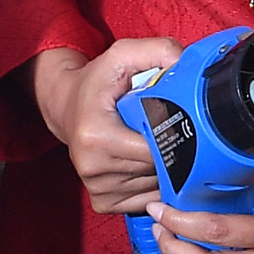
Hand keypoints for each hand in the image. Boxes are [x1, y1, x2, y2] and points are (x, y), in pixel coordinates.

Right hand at [34, 39, 186, 214]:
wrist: (65, 107)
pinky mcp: (102, 203)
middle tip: (173, 131)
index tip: (182, 122)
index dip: (176, 135)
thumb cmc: (98, 82)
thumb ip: (159, 51)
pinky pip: (145, 200)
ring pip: (155, 187)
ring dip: (165, 170)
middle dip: (174, 152)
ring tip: (157, 145)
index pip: (157, 148)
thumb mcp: (123, 55)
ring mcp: (96, 189)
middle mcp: (92, 167)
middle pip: (158, 170)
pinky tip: (148, 164)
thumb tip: (187, 64)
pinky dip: (154, 185)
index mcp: (97, 136)